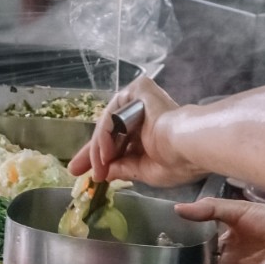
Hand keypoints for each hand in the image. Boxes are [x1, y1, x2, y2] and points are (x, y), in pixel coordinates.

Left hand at [68, 77, 198, 185]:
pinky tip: (107, 153)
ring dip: (100, 150)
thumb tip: (106, 172)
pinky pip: (114, 114)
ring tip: (100, 168)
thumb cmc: (177, 161)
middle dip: (92, 153)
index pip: (119, 143)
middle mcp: (145, 114)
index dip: (100, 158)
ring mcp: (141, 100)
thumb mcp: (145, 171)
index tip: (84, 173)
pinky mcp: (139, 89)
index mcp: (152, 133)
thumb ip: (123, 168)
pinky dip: (106, 134)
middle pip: (110, 131)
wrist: (189, 145)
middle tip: (75, 169)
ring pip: (110, 125)